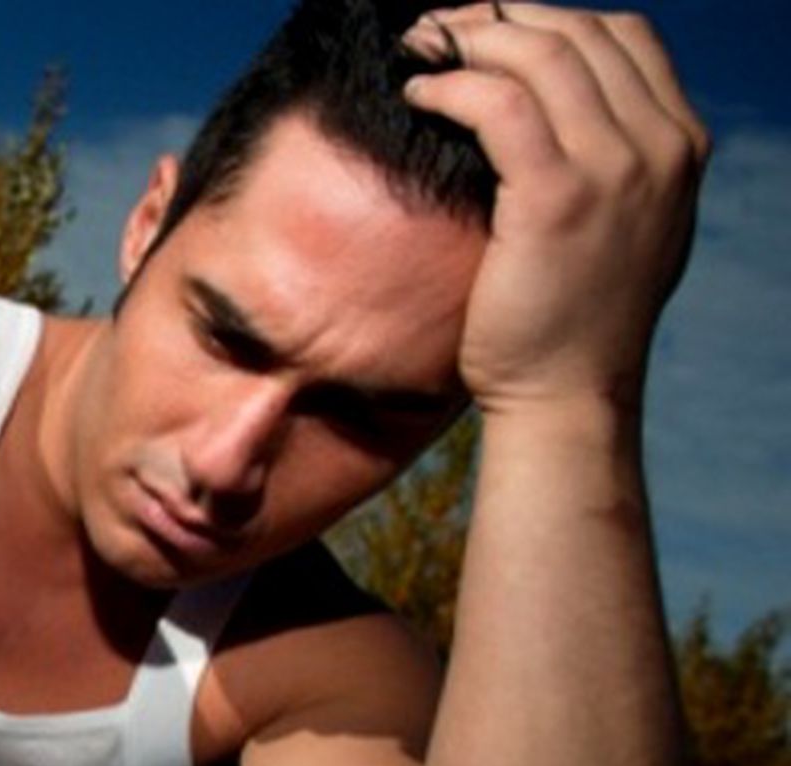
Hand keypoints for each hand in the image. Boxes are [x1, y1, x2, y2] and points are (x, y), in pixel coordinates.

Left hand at [402, 4, 710, 416]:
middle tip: (437, 28)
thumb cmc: (573, 321)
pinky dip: (453, 84)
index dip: (548, 17)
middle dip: (497, 17)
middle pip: (577, 33)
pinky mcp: (556, 197)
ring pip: (539, 55)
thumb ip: (615, 164)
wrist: (567, 395)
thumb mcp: (623, 229)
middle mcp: (659, 147)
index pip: (624, 36)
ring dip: (468, 39)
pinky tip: (419, 93)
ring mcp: (615, 169)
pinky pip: (500, 105)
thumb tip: (563, 112)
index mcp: (680, 146)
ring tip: (420, 49)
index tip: (488, 28)